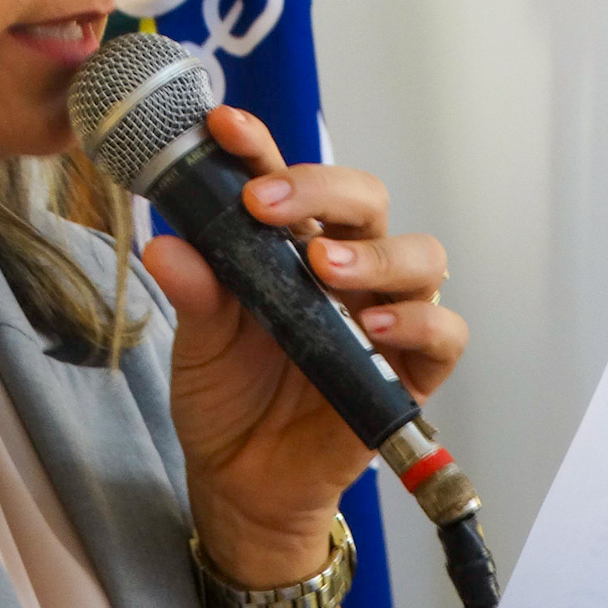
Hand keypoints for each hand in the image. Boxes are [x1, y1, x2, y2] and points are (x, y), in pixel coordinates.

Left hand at [141, 107, 466, 583]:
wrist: (241, 480)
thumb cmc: (227, 397)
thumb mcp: (196, 342)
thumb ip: (192, 292)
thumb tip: (165, 242)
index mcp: (289, 246)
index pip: (286, 179)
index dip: (259, 145)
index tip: (223, 127)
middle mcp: (345, 268)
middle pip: (365, 200)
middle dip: (321, 188)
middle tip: (267, 203)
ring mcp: (383, 315)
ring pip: (419, 256)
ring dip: (374, 253)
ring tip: (323, 269)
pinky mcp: (410, 371)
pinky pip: (442, 332)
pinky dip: (415, 320)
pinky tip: (371, 324)